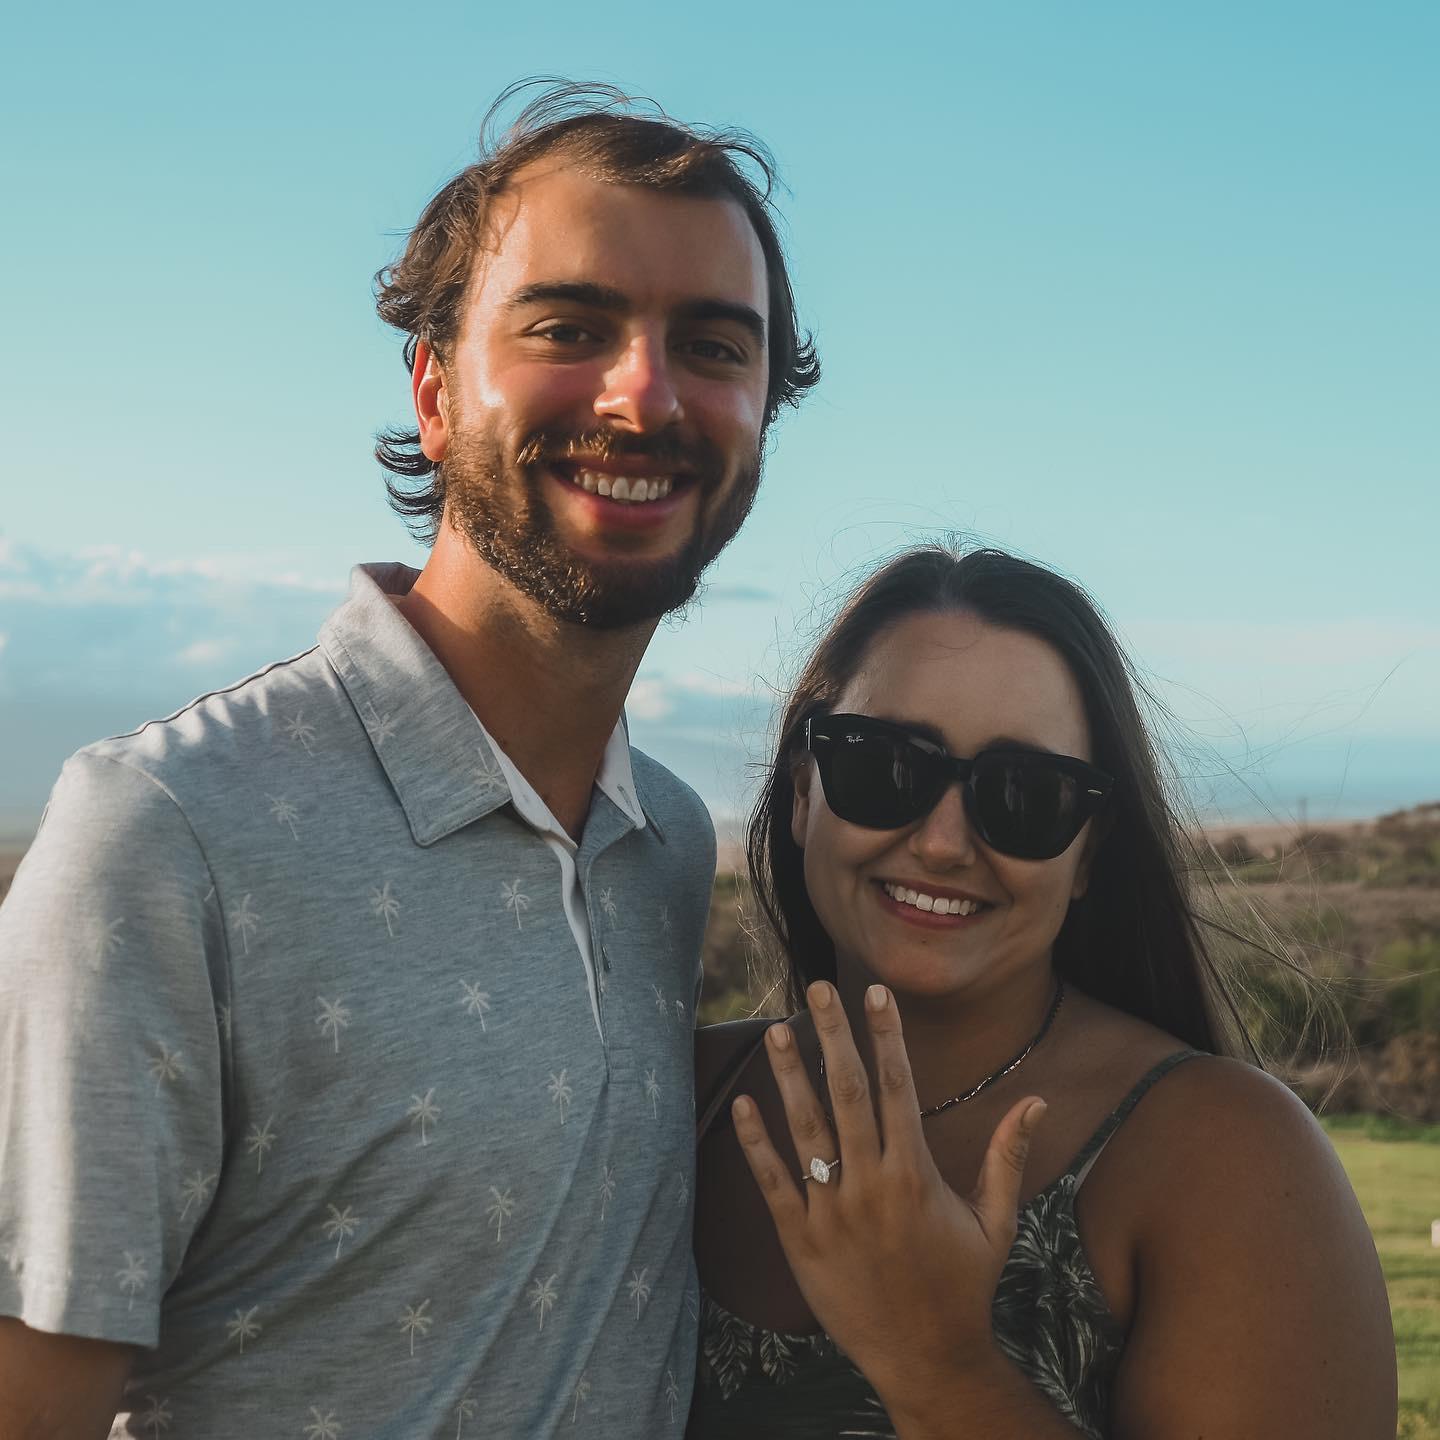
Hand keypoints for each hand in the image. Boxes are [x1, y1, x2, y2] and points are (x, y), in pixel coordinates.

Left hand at [731, 980, 1045, 1402]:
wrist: (926, 1359)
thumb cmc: (963, 1286)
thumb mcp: (995, 1222)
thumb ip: (1007, 1155)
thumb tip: (1036, 1100)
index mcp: (915, 1175)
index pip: (897, 1087)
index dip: (885, 1035)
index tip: (876, 992)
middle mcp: (870, 1185)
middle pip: (846, 1092)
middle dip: (832, 1034)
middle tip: (817, 988)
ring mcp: (831, 1212)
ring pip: (805, 1129)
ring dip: (788, 1075)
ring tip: (777, 1028)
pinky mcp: (800, 1241)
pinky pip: (772, 1182)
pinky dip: (755, 1142)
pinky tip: (743, 1102)